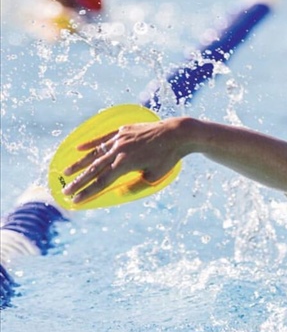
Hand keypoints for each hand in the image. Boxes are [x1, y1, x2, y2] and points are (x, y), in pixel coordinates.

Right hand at [62, 118, 184, 203]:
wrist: (176, 133)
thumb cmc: (168, 158)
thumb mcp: (154, 176)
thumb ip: (136, 185)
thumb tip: (119, 192)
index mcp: (126, 164)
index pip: (102, 181)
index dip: (88, 192)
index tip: (75, 200)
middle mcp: (119, 150)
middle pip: (94, 169)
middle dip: (79, 181)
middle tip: (65, 191)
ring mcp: (120, 139)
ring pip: (95, 153)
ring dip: (80, 163)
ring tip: (66, 172)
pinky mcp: (123, 131)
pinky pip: (103, 138)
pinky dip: (91, 144)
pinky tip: (79, 149)